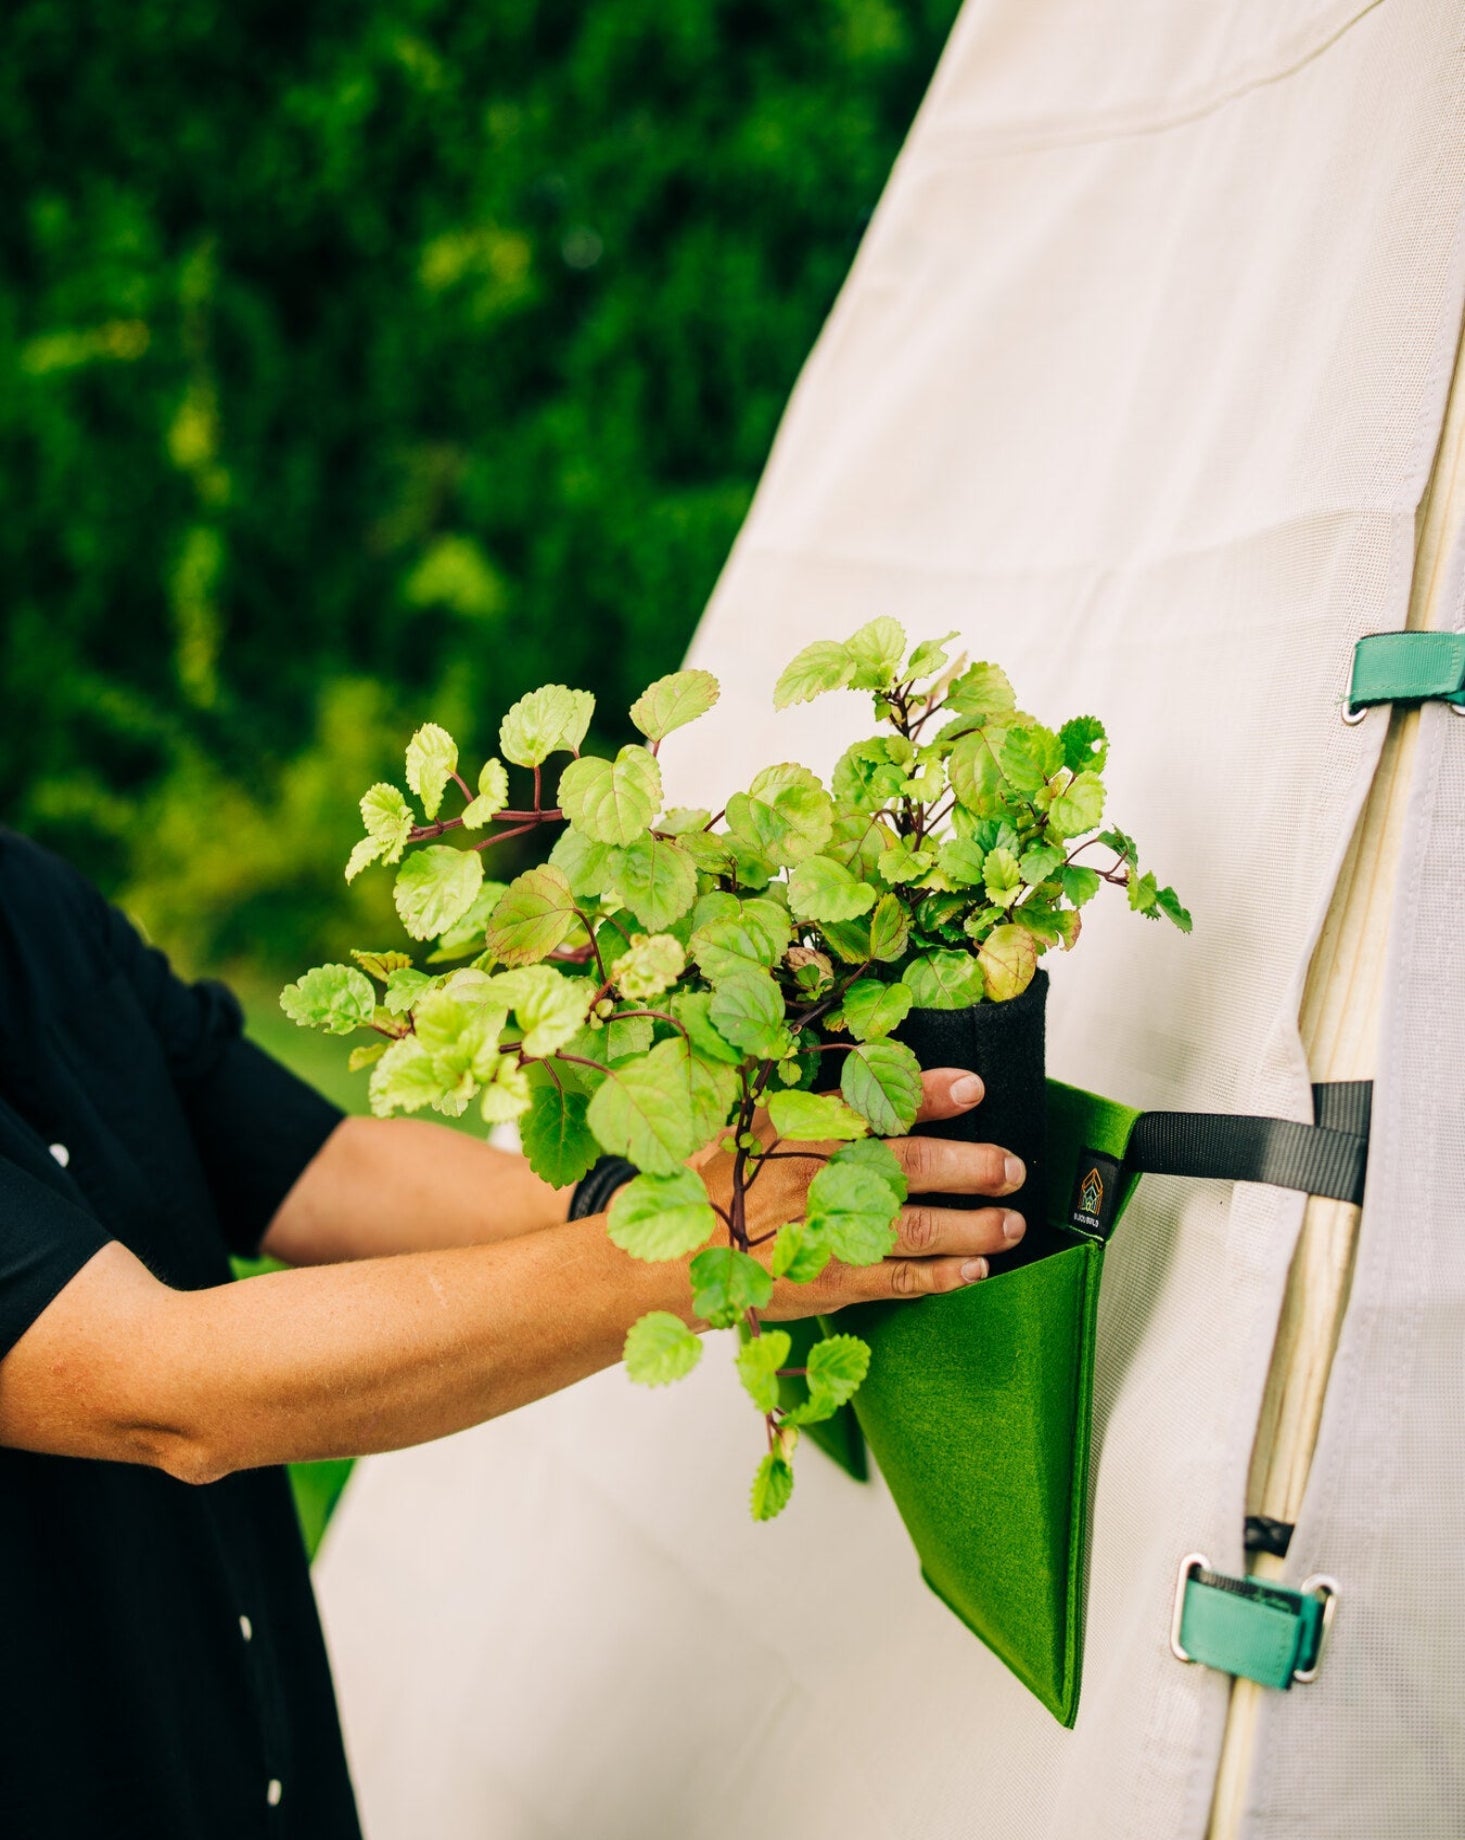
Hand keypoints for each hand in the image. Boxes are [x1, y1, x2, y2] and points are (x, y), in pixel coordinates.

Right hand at [694, 1068, 1026, 1320]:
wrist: (675, 1256)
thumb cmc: (722, 1187)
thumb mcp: (757, 1128)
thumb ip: (815, 1107)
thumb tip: (874, 1076)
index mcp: (803, 1132)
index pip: (875, 1104)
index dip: (929, 1094)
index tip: (972, 1087)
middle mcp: (821, 1178)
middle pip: (913, 1166)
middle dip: (974, 1165)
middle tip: (1013, 1166)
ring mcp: (829, 1232)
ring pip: (919, 1227)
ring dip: (975, 1226)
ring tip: (1012, 1222)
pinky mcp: (831, 1281)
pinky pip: (900, 1279)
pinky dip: (942, 1276)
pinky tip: (975, 1270)